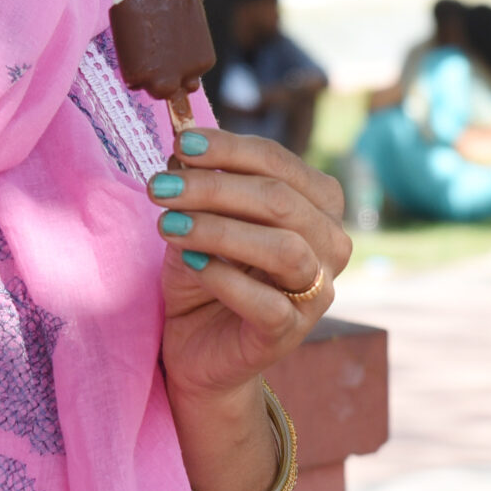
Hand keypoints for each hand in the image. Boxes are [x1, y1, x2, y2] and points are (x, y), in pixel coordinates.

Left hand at [153, 128, 351, 490]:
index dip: (230, 149)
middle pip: (281, 202)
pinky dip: (225, 278)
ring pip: (284, 250)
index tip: (181, 143)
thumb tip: (183, 148)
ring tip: (168, 224)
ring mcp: (317, 292)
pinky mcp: (291, 332)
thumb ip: (202, 187)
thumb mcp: (201, 220)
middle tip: (160, 186)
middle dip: (214, 188)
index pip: (279, 163)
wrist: (197, 347)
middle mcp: (331, 245)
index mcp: (318, 204)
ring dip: (220, 230)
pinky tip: (189, 263)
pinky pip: (267, 303)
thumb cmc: (206, 273)